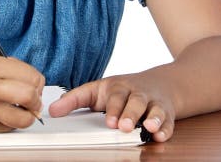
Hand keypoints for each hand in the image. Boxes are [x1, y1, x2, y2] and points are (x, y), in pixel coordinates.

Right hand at [0, 55, 44, 132]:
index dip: (37, 83)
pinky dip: (10, 123)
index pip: (31, 76)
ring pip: (23, 119)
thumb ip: (12, 69)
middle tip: (32, 102)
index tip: (33, 86)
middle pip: (29, 96)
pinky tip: (1, 114)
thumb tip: (37, 86)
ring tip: (20, 111)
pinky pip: (8, 128)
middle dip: (36, 101)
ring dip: (27, 117)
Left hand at [48, 72, 175, 141]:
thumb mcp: (96, 91)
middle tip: (123, 127)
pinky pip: (168, 121)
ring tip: (148, 128)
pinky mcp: (166, 113)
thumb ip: (74, 100)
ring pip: (154, 109)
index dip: (111, 108)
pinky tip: (161, 135)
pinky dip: (166, 128)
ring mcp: (152, 102)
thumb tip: (52, 111)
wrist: (159, 84)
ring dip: (152, 119)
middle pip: (134, 101)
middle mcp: (135, 93)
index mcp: (116, 87)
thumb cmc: (121, 91)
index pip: (113, 96)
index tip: (108, 121)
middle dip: (129, 114)